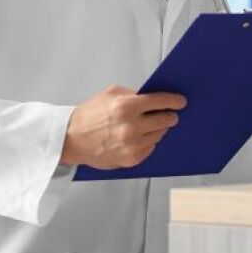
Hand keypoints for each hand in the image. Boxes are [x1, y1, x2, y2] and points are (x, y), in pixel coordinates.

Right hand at [61, 85, 185, 168]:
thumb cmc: (88, 116)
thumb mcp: (109, 94)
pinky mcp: (131, 159)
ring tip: (150, 125)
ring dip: (158, 129)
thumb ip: (132, 94)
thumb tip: (152, 98)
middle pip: (164, 120)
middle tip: (169, 114)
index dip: (174, 101)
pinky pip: (151, 148)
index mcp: (126, 107)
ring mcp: (132, 145)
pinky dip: (149, 142)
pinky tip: (140, 137)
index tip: (181, 102)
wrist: (70, 139)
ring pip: (159, 134)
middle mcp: (131, 127)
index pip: (160, 101)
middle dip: (169, 116)